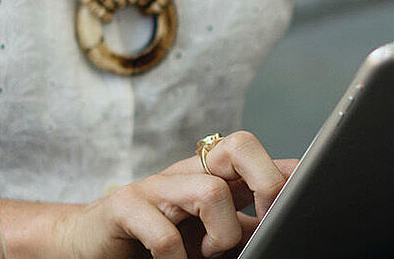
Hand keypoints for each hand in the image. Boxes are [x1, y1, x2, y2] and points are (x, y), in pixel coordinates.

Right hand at [46, 131, 297, 258]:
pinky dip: (176, 257)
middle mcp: (186, 172)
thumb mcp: (207, 234)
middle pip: (239, 146)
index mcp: (211, 175)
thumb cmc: (155, 243)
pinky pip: (163, 230)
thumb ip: (244, 226)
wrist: (88, 245)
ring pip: (210, 190)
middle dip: (266, 183)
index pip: (258, 154)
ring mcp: (155, 185)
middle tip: (264, 221)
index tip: (305, 199)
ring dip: (222, 234)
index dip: (287, 172)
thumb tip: (285, 225)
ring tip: (210, 254)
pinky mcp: (124, 206)